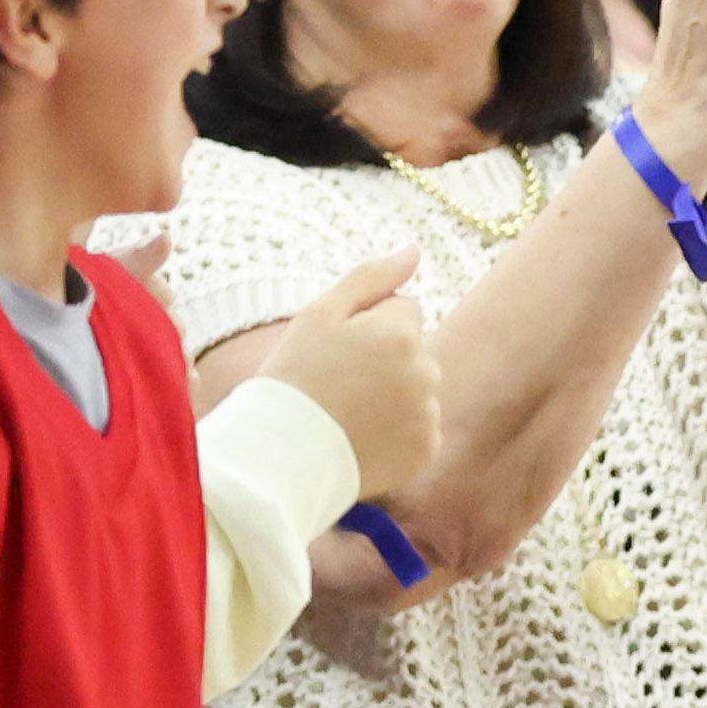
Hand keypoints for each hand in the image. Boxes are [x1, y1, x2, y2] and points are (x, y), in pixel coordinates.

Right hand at [256, 247, 438, 499]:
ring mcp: (427, 414)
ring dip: (394, 395)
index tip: (338, 351)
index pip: (403, 310)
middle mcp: (425, 372)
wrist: (279, 457)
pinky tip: (363, 437)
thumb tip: (413, 250)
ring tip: (349, 413)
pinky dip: (398, 432)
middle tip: (340, 384)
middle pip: (415, 350)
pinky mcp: (426, 451)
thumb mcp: (320, 314)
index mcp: (400, 333)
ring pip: (419, 389)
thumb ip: (371, 277)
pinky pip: (420, 428)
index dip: (368, 326)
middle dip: (387, 359)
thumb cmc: (293, 378)